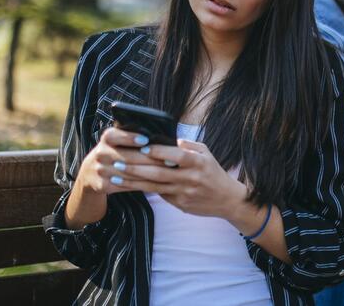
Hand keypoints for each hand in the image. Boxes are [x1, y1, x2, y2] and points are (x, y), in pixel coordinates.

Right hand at [74, 127, 170, 195]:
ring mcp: (101, 170)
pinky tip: (156, 183)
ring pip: (129, 173)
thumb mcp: (117, 140)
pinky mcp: (103, 185)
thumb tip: (159, 135)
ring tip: (167, 173)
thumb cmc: (114, 151)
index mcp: (107, 138)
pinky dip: (142, 184)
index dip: (130, 138)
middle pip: (128, 157)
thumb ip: (132, 136)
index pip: (116, 135)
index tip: (146, 140)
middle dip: (151, 159)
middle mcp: (101, 153)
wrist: (90, 172)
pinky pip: (126, 185)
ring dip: (150, 174)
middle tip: (170, 160)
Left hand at [121, 139, 247, 218]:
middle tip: (117, 161)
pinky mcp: (180, 205)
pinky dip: (143, 189)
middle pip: (159, 173)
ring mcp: (185, 193)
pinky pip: (159, 195)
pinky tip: (129, 185)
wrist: (227, 199)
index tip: (141, 146)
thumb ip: (187, 145)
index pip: (175, 155)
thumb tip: (167, 139)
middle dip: (135, 167)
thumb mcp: (205, 153)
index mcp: (198, 162)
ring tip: (116, 176)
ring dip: (133, 181)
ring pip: (154, 186)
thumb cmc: (213, 172)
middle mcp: (191, 178)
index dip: (158, 151)